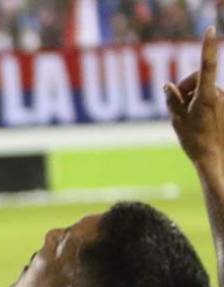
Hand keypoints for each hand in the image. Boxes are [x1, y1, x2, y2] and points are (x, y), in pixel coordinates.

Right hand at [166, 27, 223, 177]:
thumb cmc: (196, 141)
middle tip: (176, 109)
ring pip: (203, 89)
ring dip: (192, 98)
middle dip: (185, 88)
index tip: (210, 29)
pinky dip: (199, 104)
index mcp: (206, 95)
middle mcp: (218, 94)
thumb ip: (172, 101)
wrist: (216, 157)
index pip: (206, 65)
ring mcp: (223, 99)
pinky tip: (197, 122)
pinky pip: (209, 97)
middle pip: (197, 79)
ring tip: (187, 120)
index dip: (207, 46)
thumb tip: (168, 86)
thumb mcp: (177, 121)